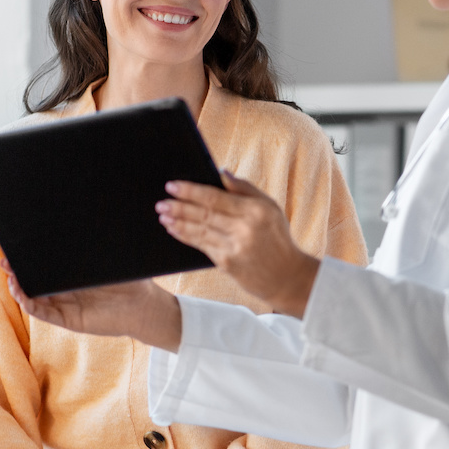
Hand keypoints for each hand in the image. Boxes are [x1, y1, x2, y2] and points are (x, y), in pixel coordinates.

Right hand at [2, 261, 182, 350]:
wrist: (145, 305)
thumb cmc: (130, 280)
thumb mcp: (107, 258)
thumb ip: (92, 245)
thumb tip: (78, 219)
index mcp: (72, 277)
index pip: (45, 267)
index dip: (29, 258)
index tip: (15, 245)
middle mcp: (65, 292)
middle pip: (34, 282)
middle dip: (16, 270)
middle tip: (4, 259)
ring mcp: (65, 307)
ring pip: (33, 298)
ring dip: (18, 287)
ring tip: (9, 274)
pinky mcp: (68, 320)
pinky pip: (42, 313)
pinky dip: (28, 303)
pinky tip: (20, 292)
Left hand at [157, 172, 319, 316]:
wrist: (286, 276)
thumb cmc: (277, 237)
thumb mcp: (270, 207)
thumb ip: (245, 188)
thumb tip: (220, 172)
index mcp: (255, 210)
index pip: (215, 197)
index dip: (191, 191)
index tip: (173, 185)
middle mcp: (244, 228)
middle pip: (203, 213)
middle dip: (178, 206)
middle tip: (161, 201)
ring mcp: (234, 247)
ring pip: (199, 230)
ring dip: (177, 221)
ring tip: (162, 214)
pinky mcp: (227, 264)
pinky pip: (200, 246)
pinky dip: (185, 236)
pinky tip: (174, 229)